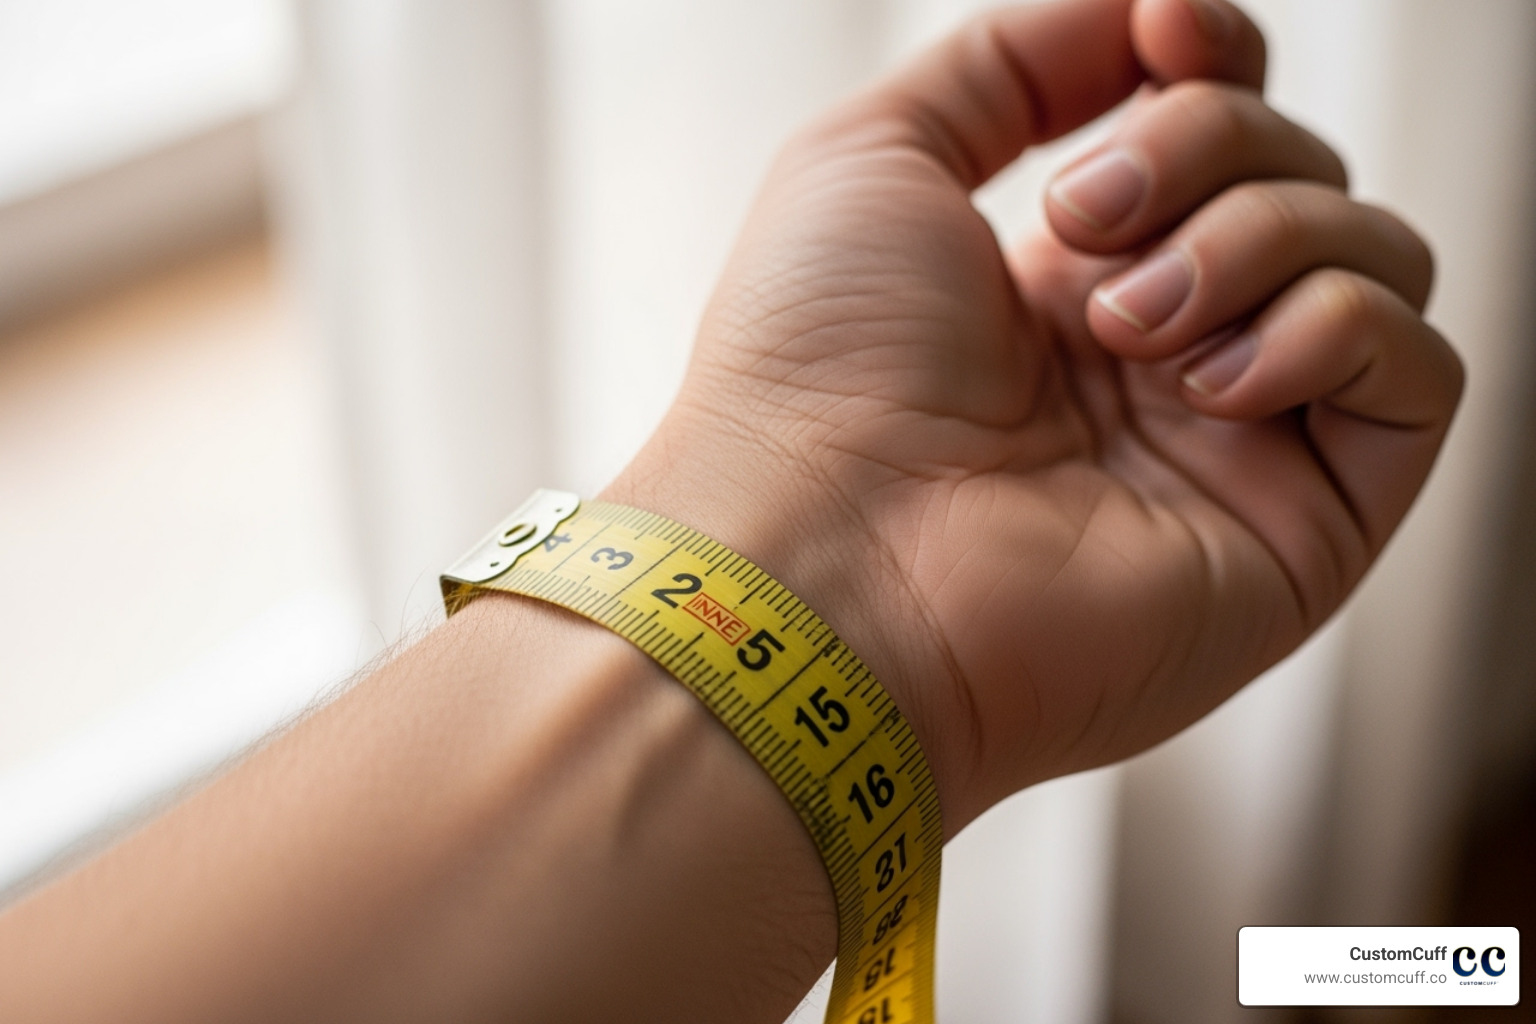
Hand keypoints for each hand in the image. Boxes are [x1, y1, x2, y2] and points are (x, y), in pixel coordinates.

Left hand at [608, 0, 1460, 830]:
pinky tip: (1206, 384)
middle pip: (1297, 172)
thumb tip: (1143, 16)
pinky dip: (1332, 332)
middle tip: (1085, 221)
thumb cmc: (812, 375)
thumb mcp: (876, 157)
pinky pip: (1419, 373)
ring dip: (1256, 239)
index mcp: (1068, 281)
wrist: (820, 562)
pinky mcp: (1306, 527)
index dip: (1215, 62)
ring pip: (1372, 257)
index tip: (1166, 32)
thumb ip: (1013, 63)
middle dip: (1206, 147)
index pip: (1220, 132)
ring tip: (1123, 324)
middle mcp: (1164, 358)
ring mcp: (1238, 442)